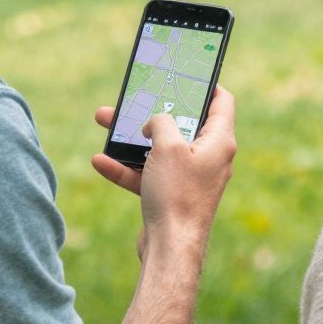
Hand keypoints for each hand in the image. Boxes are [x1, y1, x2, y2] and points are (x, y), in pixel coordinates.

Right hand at [92, 88, 235, 250]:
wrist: (170, 250)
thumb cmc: (177, 195)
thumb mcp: (167, 145)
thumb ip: (162, 121)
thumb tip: (156, 120)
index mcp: (218, 142)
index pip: (221, 102)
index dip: (207, 84)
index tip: (189, 73)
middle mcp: (208, 158)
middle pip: (182, 124)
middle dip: (154, 110)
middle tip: (136, 96)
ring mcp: (190, 178)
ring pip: (159, 149)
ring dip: (132, 137)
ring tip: (105, 121)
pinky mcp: (172, 196)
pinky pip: (148, 174)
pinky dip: (127, 167)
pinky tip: (101, 161)